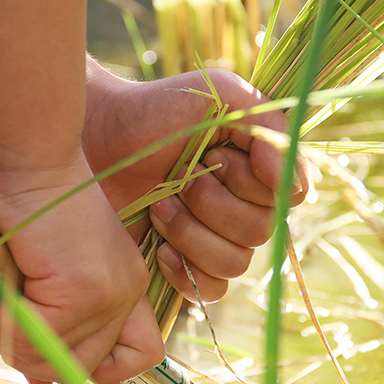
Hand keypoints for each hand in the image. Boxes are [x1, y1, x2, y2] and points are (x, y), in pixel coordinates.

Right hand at [0, 147, 163, 383]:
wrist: (23, 151)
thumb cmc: (18, 200)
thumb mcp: (34, 271)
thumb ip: (43, 324)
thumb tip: (38, 381)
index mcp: (124, 285)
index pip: (137, 358)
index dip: (94, 366)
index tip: (47, 345)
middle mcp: (127, 292)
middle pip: (80, 370)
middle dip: (25, 350)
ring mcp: (109, 294)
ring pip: (49, 362)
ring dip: (1, 331)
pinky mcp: (83, 290)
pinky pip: (30, 339)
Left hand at [83, 66, 308, 302]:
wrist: (95, 137)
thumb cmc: (154, 110)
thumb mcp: (219, 94)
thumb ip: (266, 127)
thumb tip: (289, 185)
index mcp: (259, 167)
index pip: (288, 195)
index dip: (252, 181)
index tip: (215, 154)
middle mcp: (244, 205)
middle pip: (260, 232)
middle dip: (212, 203)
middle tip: (178, 174)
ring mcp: (215, 238)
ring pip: (235, 263)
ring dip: (192, 232)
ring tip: (159, 203)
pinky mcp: (185, 265)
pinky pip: (211, 289)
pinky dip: (185, 270)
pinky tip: (159, 244)